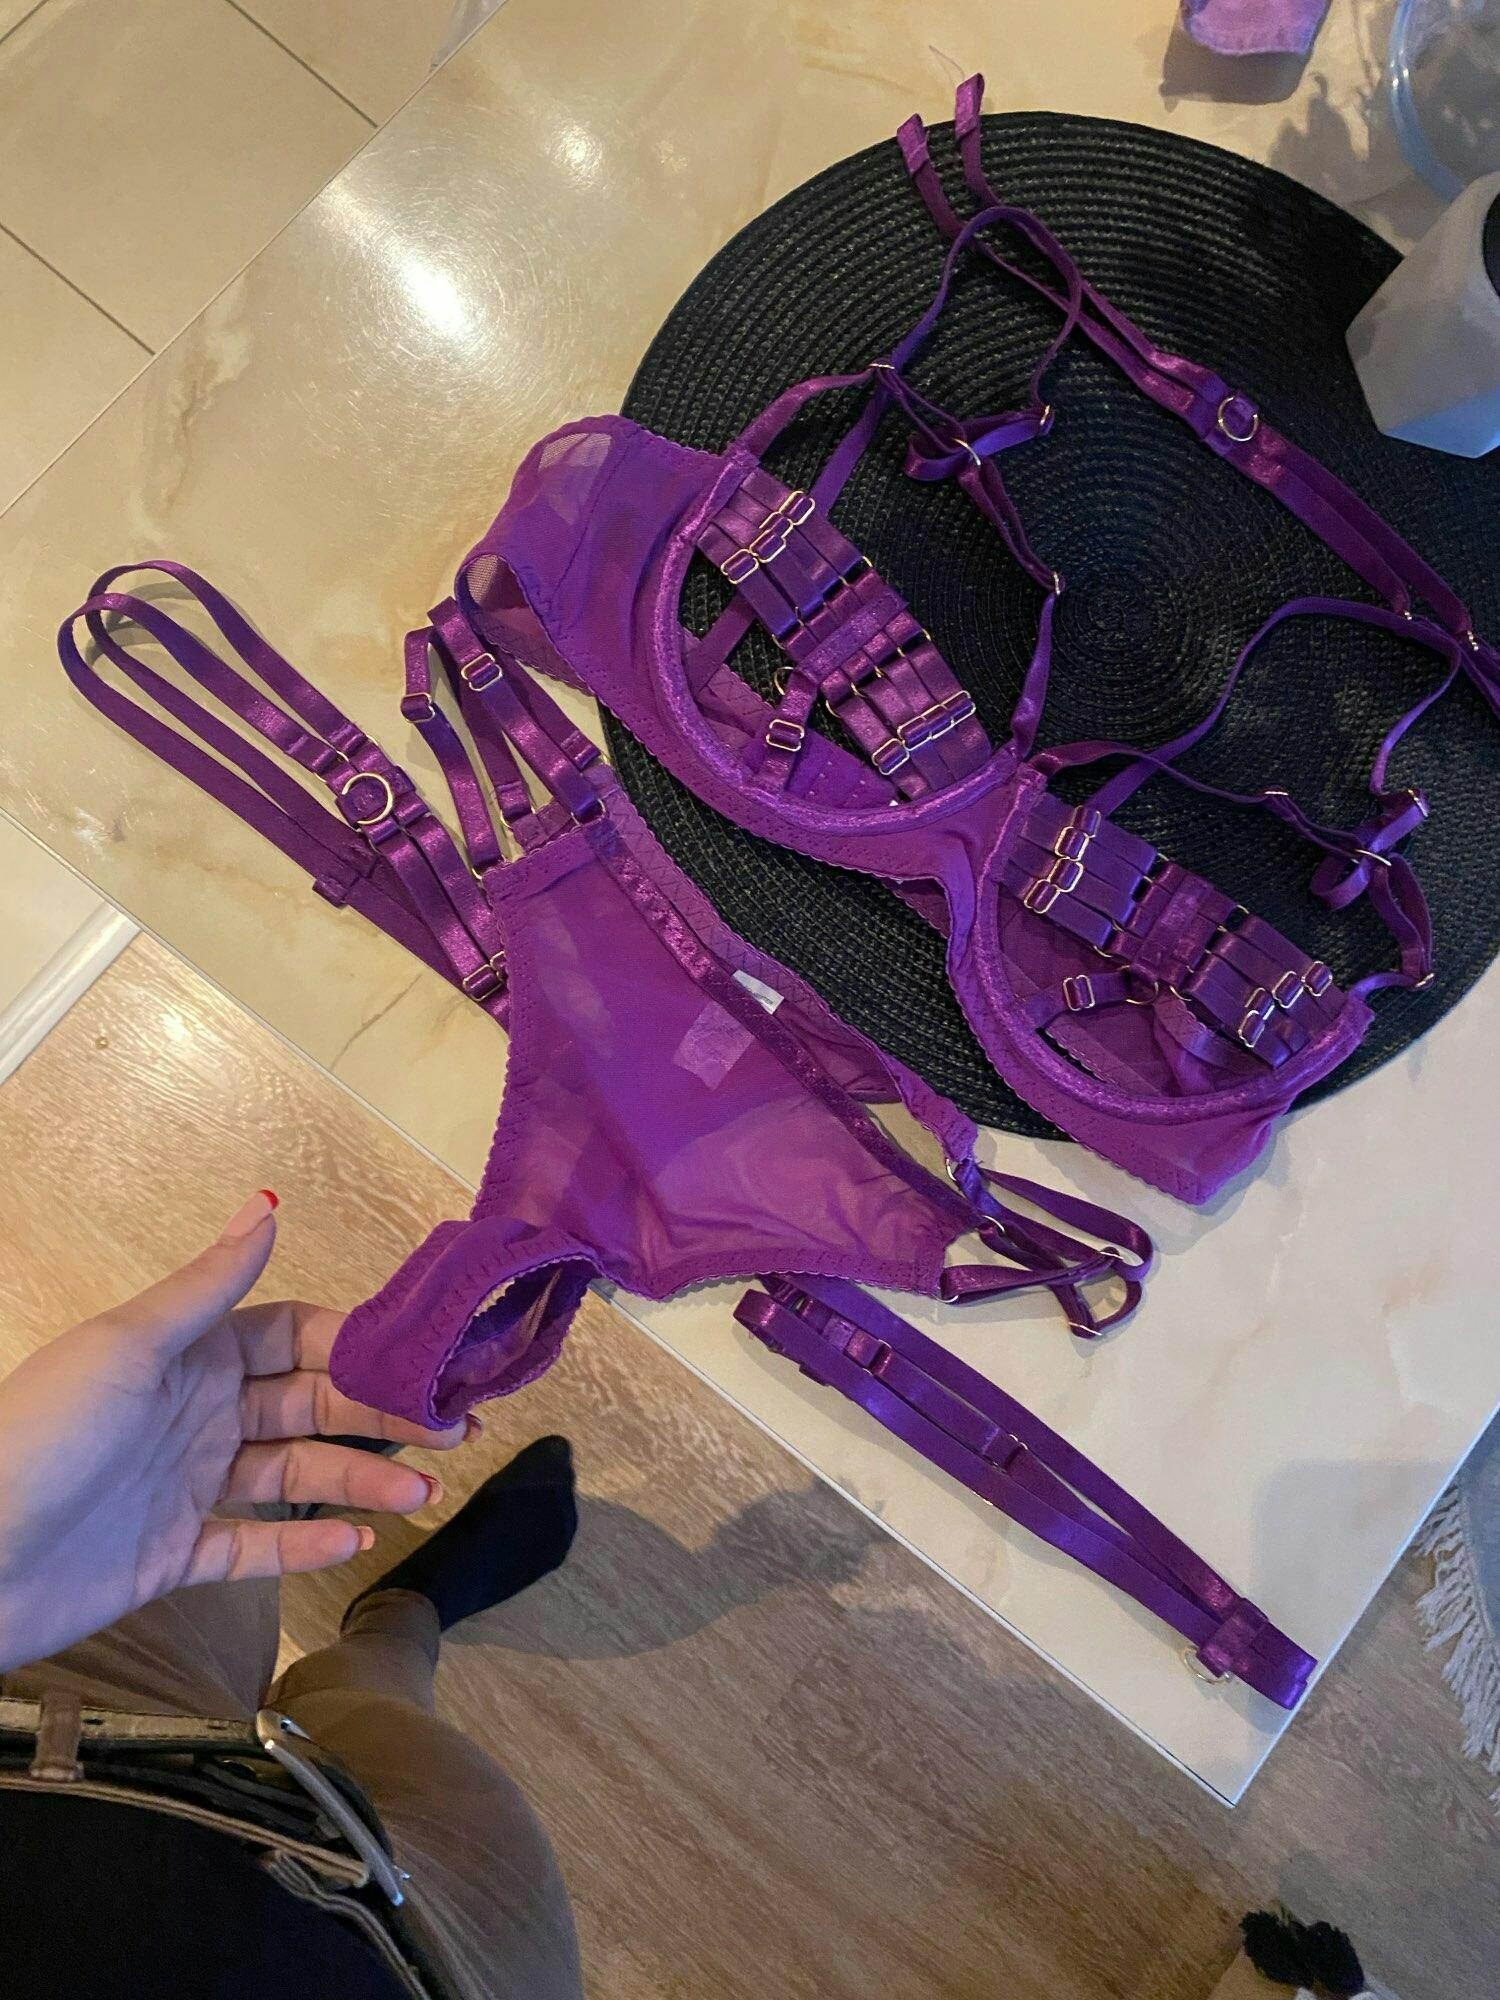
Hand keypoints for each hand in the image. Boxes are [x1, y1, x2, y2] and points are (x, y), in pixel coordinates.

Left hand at [0, 1191, 466, 1672]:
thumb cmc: (43, 1435)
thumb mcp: (129, 1347)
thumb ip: (208, 1285)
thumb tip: (266, 1203)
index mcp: (189, 1354)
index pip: (294, 1337)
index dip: (360, 1344)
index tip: (426, 1354)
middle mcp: (198, 1413)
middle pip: (311, 1404)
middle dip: (382, 1413)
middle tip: (455, 1429)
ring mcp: (189, 1486)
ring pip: (296, 1474)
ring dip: (361, 1479)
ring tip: (420, 1492)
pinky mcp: (175, 1556)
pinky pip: (255, 1546)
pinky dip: (307, 1544)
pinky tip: (360, 1539)